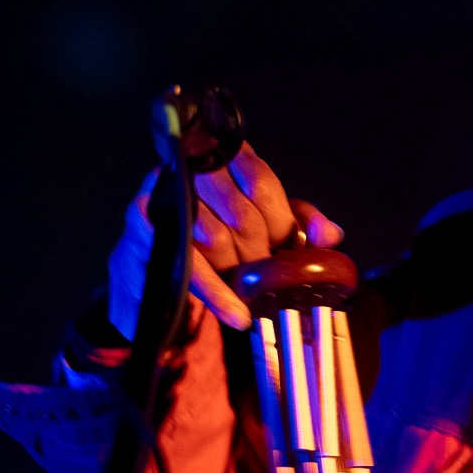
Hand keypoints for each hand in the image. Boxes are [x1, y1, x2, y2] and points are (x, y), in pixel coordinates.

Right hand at [107, 142, 343, 337]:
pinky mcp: (141, 234)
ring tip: (256, 296)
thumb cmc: (220, 243)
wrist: (157, 273)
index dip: (282, 219)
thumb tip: (331, 235)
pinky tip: (238, 315)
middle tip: (274, 278)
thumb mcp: (268, 229)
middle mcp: (188, 170)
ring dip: (240, 272)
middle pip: (239, 210)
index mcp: (223, 158)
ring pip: (213, 235)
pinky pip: (186, 265)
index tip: (292, 246)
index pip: (260, 180)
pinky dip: (217, 294)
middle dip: (262, 250)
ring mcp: (160, 199)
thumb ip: (303, 225)